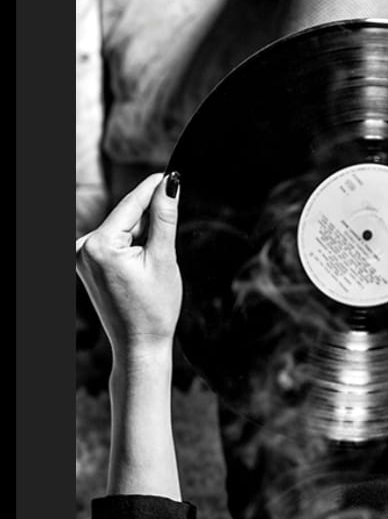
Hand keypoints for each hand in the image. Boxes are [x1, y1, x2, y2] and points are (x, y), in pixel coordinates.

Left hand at [76, 172, 181, 361]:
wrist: (139, 344)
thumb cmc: (154, 309)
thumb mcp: (164, 257)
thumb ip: (164, 216)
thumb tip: (170, 183)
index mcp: (99, 245)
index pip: (132, 203)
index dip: (155, 187)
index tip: (173, 174)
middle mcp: (83, 248)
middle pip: (127, 215)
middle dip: (150, 220)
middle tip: (167, 243)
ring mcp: (82, 256)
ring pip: (122, 227)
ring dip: (142, 234)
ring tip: (153, 265)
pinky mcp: (87, 262)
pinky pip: (115, 240)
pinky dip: (132, 244)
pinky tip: (142, 266)